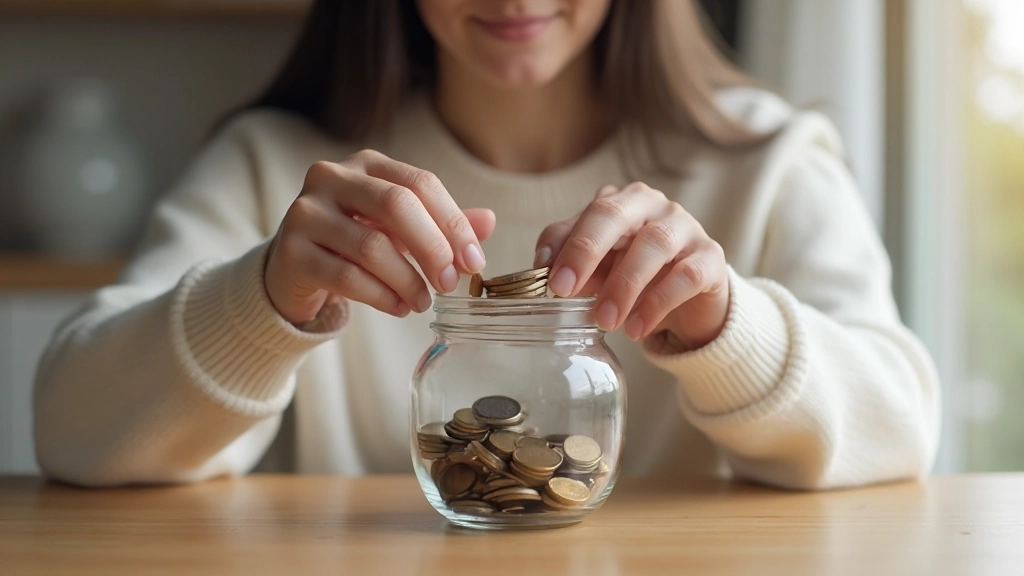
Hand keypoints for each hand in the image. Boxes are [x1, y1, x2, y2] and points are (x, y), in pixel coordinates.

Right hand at [266, 149, 494, 324]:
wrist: (294, 268)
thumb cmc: (355, 242)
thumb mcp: (401, 229)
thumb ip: (442, 224)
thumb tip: (489, 221)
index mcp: (366, 164)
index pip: (420, 183)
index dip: (453, 223)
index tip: (474, 261)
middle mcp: (331, 177)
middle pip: (396, 206)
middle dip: (433, 249)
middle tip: (450, 284)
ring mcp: (306, 212)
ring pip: (371, 246)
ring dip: (408, 281)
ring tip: (422, 303)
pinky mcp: (291, 251)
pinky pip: (347, 277)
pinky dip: (382, 297)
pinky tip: (399, 308)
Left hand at [535, 183, 728, 348]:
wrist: (692, 301)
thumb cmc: (638, 276)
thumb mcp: (600, 268)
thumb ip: (573, 262)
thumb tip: (543, 270)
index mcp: (622, 202)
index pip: (588, 213)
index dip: (565, 244)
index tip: (550, 281)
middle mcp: (654, 206)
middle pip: (616, 215)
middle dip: (586, 251)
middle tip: (565, 291)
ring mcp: (687, 228)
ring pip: (654, 244)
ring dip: (624, 284)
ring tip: (605, 321)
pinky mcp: (711, 258)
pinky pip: (686, 275)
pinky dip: (658, 303)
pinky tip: (636, 328)